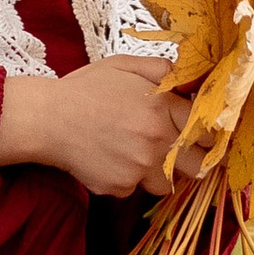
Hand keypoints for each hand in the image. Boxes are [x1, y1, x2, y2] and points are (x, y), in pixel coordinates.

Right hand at [0, 54, 188, 198]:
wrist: (48, 119)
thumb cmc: (85, 88)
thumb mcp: (123, 65)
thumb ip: (161, 70)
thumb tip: (189, 79)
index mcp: (160, 108)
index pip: (205, 129)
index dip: (204, 131)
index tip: (199, 133)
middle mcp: (156, 141)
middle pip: (199, 165)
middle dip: (195, 159)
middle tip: (182, 152)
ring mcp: (139, 169)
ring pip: (168, 183)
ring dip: (160, 172)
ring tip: (137, 154)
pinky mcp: (121, 188)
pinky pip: (137, 189)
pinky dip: (129, 178)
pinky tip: (112, 159)